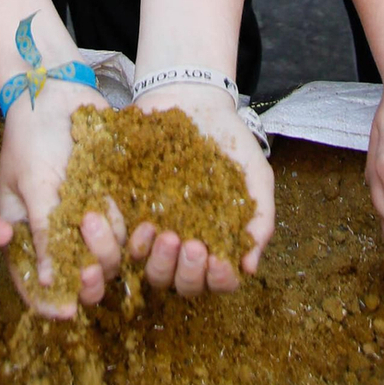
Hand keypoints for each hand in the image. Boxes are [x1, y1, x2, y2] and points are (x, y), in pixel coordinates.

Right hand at [0, 77, 112, 318]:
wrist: (57, 91)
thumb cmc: (32, 135)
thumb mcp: (34, 184)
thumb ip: (44, 232)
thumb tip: (47, 282)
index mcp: (25, 235)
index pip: (34, 284)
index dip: (48, 303)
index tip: (66, 312)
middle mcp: (56, 234)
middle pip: (77, 276)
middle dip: (87, 272)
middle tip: (92, 261)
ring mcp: (84, 220)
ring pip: (107, 255)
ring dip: (108, 242)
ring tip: (98, 208)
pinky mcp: (109, 202)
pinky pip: (124, 229)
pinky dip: (127, 226)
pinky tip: (128, 211)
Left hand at [119, 85, 274, 294]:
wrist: (193, 100)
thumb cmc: (229, 141)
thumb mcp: (255, 175)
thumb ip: (260, 218)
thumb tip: (249, 267)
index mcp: (216, 241)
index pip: (218, 280)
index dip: (219, 279)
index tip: (219, 260)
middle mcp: (184, 244)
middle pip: (182, 284)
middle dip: (188, 272)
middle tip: (191, 245)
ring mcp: (155, 231)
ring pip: (152, 272)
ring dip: (160, 262)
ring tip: (166, 235)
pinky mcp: (129, 213)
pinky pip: (124, 243)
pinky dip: (134, 243)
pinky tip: (144, 227)